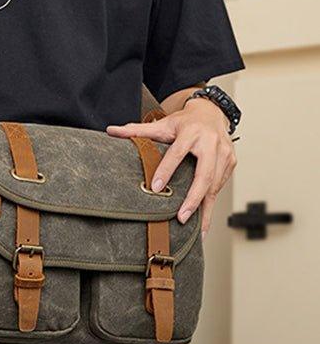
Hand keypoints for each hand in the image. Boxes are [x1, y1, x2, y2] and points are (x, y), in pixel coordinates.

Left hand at [106, 98, 236, 236]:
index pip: (177, 153)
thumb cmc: (184, 122)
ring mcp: (225, 154)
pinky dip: (211, 205)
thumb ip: (137, 130)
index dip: (165, 170)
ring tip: (197, 230)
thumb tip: (110, 130)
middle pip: (204, 175)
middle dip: (193, 198)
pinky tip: (205, 222)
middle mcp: (211, 143)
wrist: (212, 113)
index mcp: (191, 132)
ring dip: (205, 209)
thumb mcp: (162, 124)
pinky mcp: (231, 163)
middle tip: (181, 217)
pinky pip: (220, 187)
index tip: (155, 188)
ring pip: (215, 185)